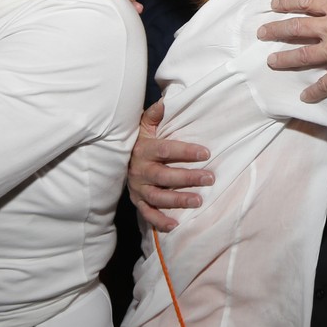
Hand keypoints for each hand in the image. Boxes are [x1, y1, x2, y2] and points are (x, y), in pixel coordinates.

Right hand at [126, 101, 213, 231]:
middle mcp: (140, 170)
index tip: (206, 153)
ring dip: (178, 200)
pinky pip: (147, 214)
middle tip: (210, 178)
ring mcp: (138, 188)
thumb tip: (166, 101)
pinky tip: (176, 225)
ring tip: (199, 201)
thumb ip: (154, 115)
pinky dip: (160, 221)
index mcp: (143, 150)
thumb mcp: (143, 126)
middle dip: (188, 178)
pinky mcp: (138, 201)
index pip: (166, 150)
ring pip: (158, 197)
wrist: (116, 160)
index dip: (185, 152)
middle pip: (164, 176)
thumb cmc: (139, 141)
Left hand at [259, 0, 326, 101]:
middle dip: (276, 29)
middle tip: (262, 32)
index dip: (288, 1)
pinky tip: (304, 98)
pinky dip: (314, 93)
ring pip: (302, 55)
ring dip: (284, 59)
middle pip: (296, 27)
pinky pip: (324, 85)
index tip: (275, 4)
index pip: (308, 0)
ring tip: (270, 61)